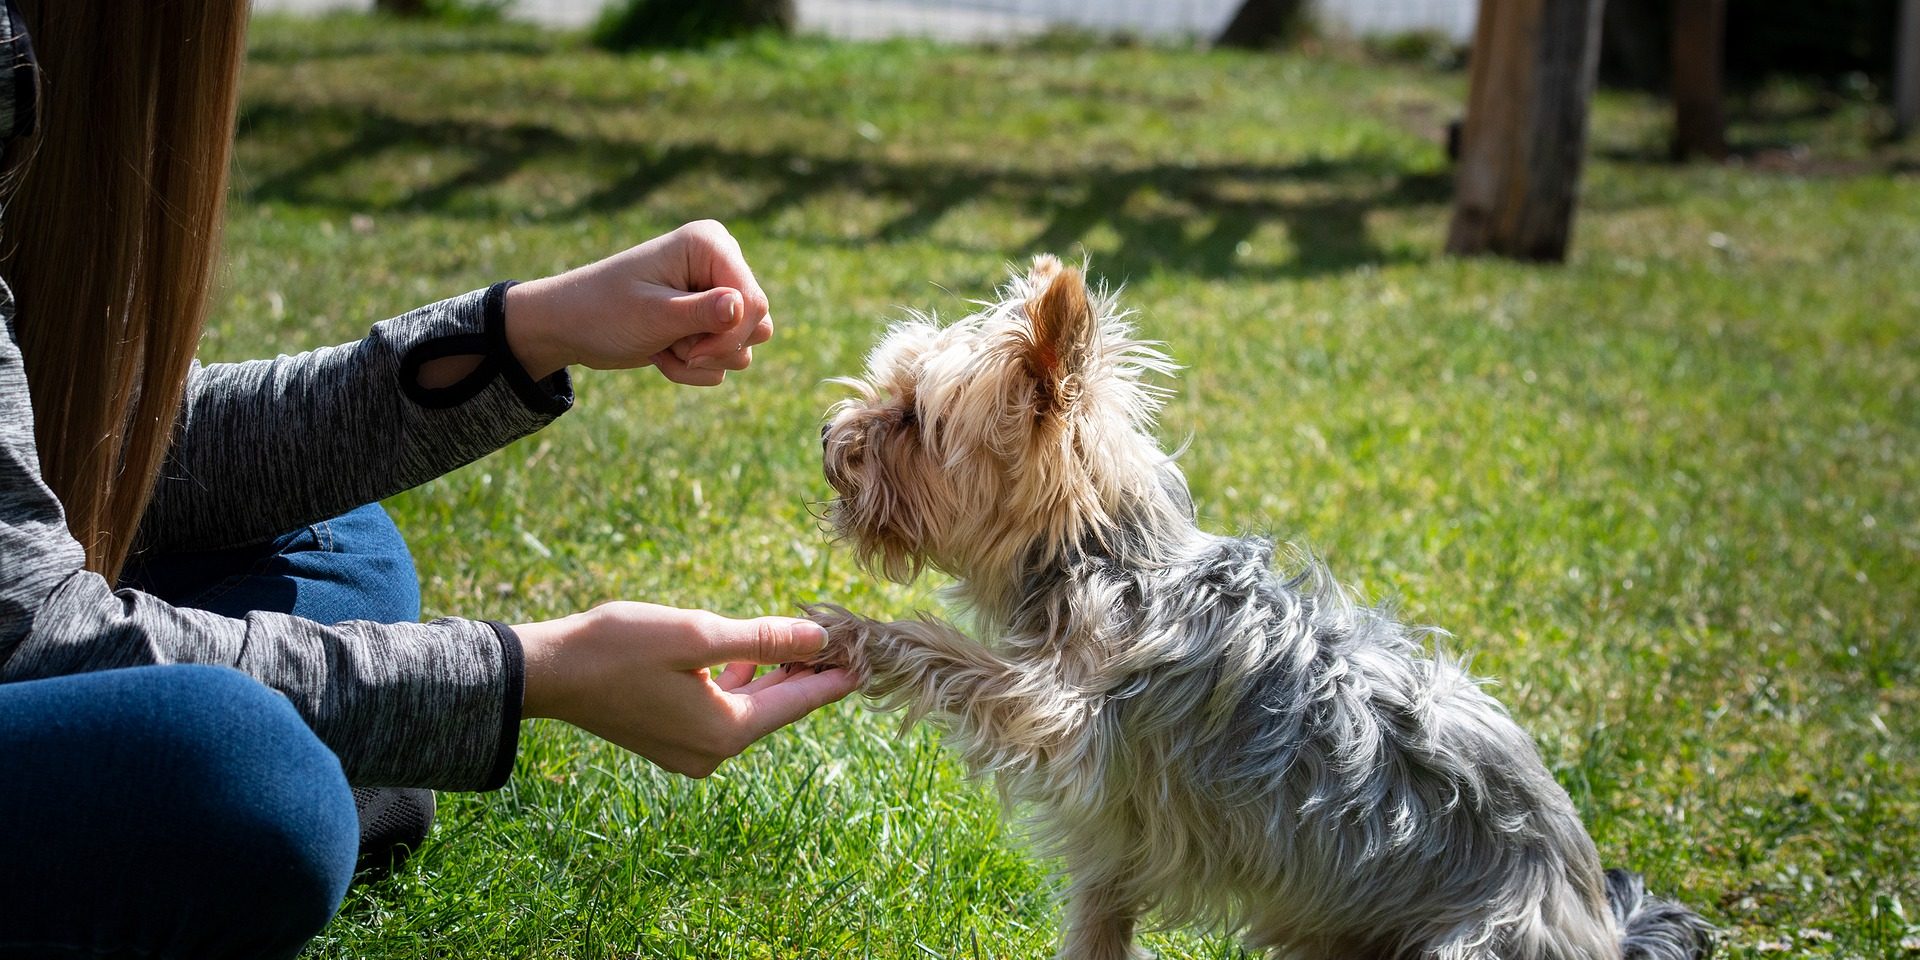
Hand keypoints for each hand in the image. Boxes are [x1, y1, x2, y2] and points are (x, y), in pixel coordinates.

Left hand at [503, 220, 773, 385]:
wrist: (569, 326)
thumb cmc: (603, 311)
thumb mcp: (652, 314)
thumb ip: (702, 313)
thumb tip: (744, 307)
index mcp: (710, 244)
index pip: (753, 300)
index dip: (730, 334)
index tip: (693, 351)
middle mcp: (720, 263)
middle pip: (757, 323)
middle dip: (715, 348)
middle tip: (675, 348)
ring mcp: (716, 292)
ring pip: (744, 345)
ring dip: (702, 361)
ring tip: (663, 348)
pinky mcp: (708, 320)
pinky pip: (726, 358)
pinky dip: (694, 367)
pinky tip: (662, 353)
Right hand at [513, 602, 856, 777]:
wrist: (546, 674)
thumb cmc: (618, 648)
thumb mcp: (698, 635)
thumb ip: (763, 640)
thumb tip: (818, 640)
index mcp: (726, 731)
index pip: (799, 703)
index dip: (836, 676)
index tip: (871, 656)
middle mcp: (713, 752)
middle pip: (777, 708)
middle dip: (808, 673)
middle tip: (842, 639)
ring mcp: (689, 751)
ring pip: (750, 709)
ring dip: (774, 676)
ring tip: (804, 642)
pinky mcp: (669, 740)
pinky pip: (722, 712)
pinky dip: (741, 684)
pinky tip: (747, 658)